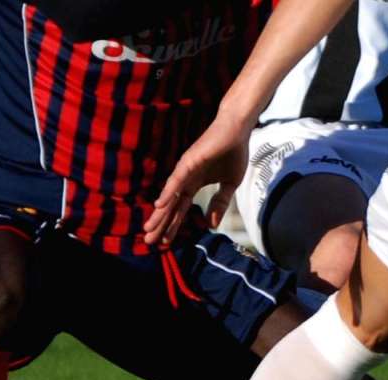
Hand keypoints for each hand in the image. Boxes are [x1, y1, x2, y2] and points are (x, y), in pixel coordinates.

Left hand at [143, 112, 253, 245]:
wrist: (238, 129)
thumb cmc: (234, 152)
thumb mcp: (230, 184)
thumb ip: (220, 203)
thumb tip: (211, 225)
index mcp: (194, 184)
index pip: (181, 209)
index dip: (173, 224)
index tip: (166, 241)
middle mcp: (185, 179)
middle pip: (171, 206)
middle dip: (161, 224)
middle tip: (150, 241)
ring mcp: (186, 170)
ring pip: (171, 196)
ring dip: (160, 213)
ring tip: (149, 229)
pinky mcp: (189, 161)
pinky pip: (177, 180)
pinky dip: (168, 192)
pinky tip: (160, 205)